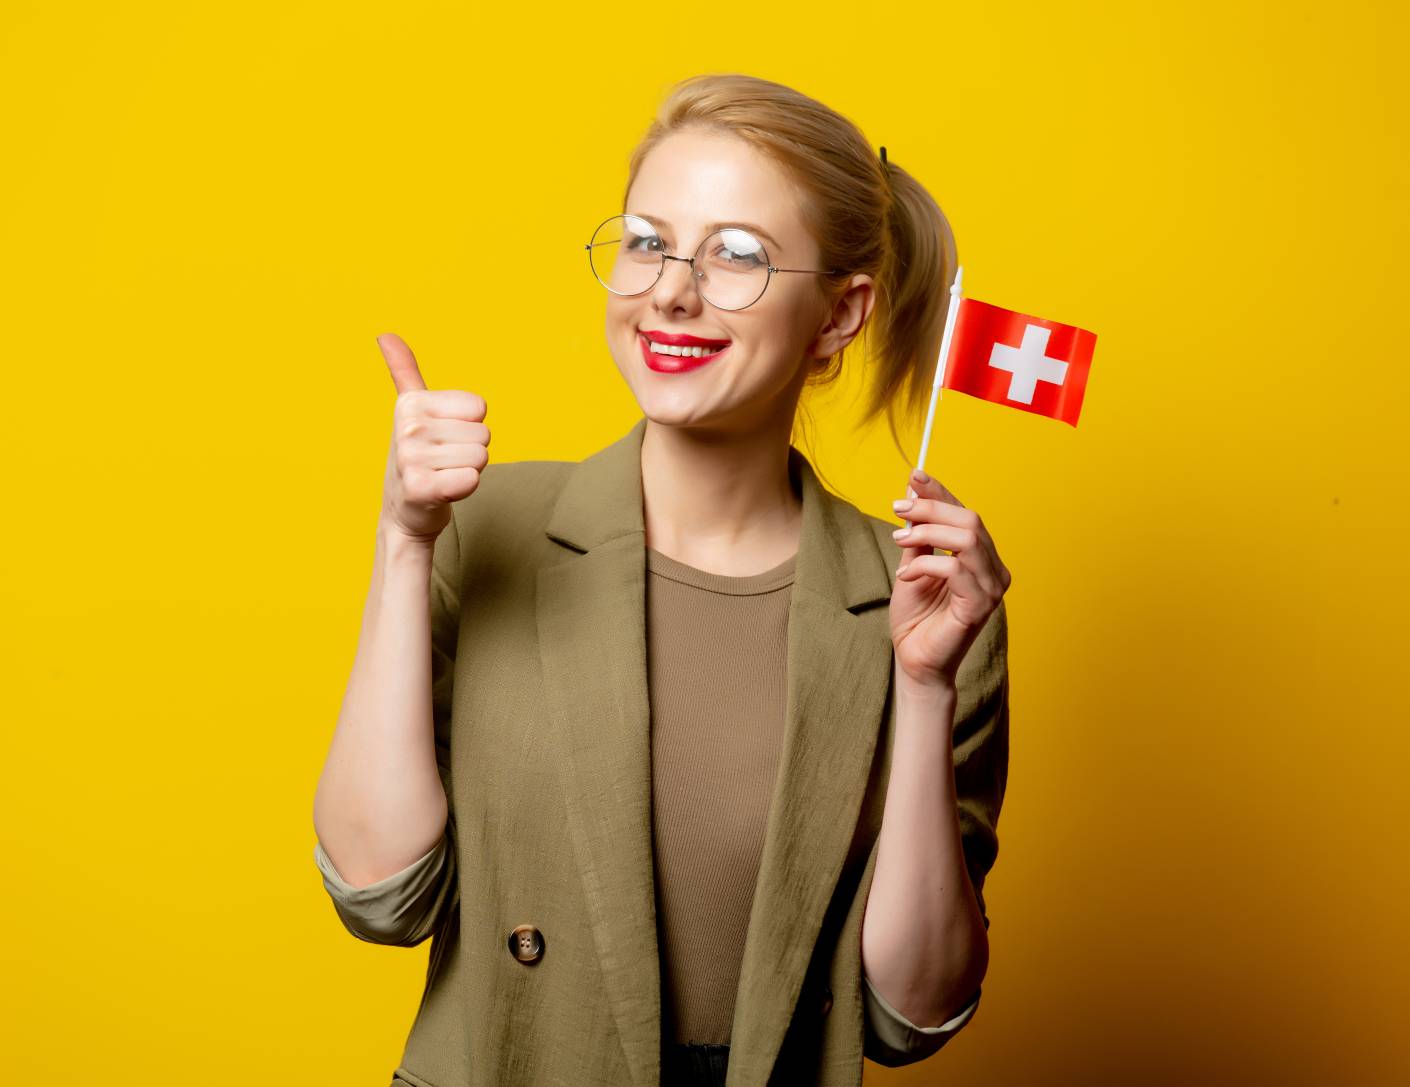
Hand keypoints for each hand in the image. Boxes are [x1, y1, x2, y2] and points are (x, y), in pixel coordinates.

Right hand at [377, 332, 490, 543]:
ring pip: (481, 457)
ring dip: (467, 470)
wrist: (404, 510)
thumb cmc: (417, 456)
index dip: (468, 426)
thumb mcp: (410, 411)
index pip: (479, 407)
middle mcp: (409, 427)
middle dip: (469, 450)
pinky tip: (442, 491)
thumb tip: (385, 334)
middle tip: (443, 461)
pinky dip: (464, 489)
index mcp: (411, 402)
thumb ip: (404, 371)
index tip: (443, 438)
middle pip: (483, 434)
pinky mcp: (422, 488)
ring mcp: (412, 458)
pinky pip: (472, 480)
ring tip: (442, 474)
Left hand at [888, 469, 1011, 687]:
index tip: (914, 476)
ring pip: (968, 539)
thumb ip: (918, 533)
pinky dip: (925, 564)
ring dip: (928, 532)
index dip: (941, 492)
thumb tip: (913, 491)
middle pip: (971, 520)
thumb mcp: (912, 564)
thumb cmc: (916, 617)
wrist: (914, 659)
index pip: (965, 513)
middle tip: (898, 510)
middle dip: (932, 508)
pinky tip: (906, 576)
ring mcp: (992, 588)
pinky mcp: (980, 606)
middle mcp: (993, 570)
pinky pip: (956, 569)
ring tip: (899, 540)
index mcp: (980, 557)